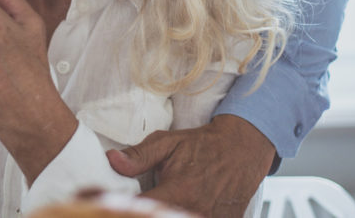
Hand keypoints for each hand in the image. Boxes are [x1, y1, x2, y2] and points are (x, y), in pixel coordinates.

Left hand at [106, 115, 274, 217]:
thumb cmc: (202, 145)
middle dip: (145, 212)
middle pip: (158, 217)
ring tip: (157, 205)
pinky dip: (182, 214)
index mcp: (178, 191)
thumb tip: (111, 160)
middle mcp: (194, 209)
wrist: (243, 149)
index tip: (112, 203)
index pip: (142, 210)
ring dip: (163, 213)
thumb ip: (139, 156)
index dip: (127, 208)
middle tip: (140, 202)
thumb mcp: (168, 143)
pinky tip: (176, 207)